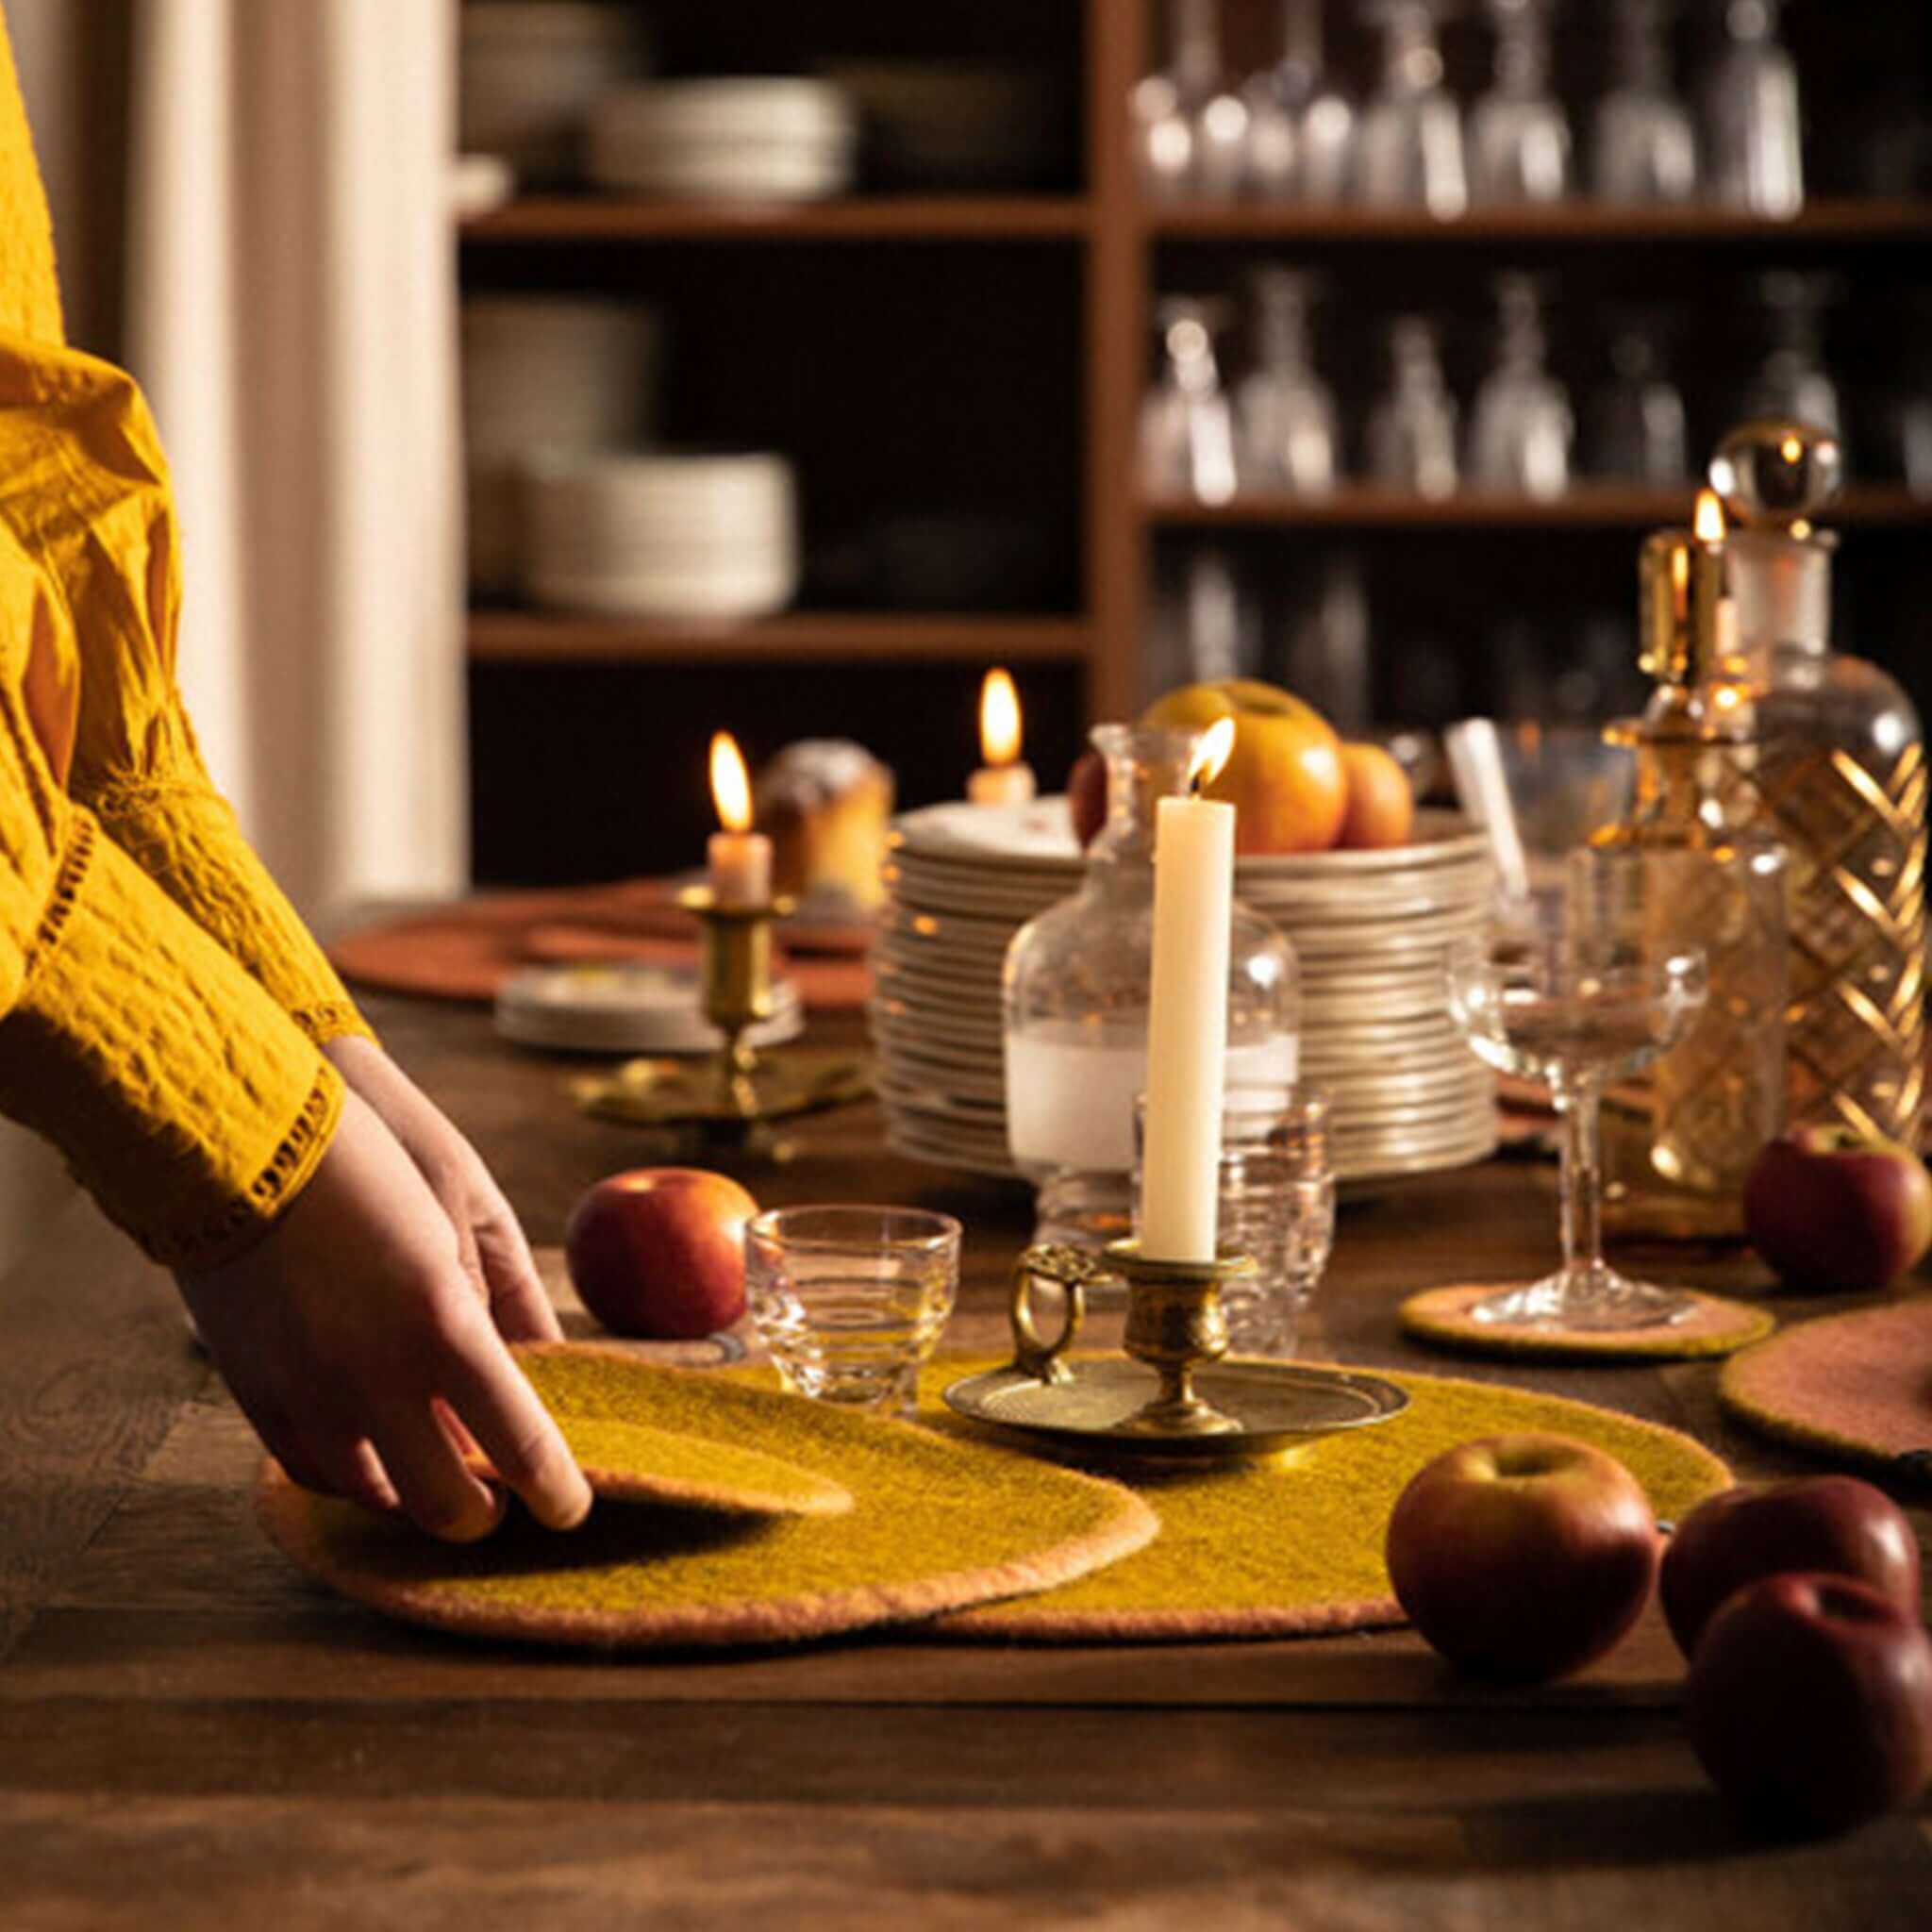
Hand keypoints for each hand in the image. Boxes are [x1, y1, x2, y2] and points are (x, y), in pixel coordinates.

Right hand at [177, 1088, 593, 1540]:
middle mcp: (377, 1378)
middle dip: (481, 1513)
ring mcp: (309, 1394)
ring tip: (435, 1477)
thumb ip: (506, 1302)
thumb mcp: (468, 1213)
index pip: (519, 1447)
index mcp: (444, 1327)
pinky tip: (372, 1460)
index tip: (567, 1508)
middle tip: (498, 1499)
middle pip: (445, 1502)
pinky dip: (352, 1477)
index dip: (553, 1491)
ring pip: (375, 1497)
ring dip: (414, 1497)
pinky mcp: (256, 1392)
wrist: (239, 1136)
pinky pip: (310, 1470)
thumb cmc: (375, 1158)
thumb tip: (537, 1368)